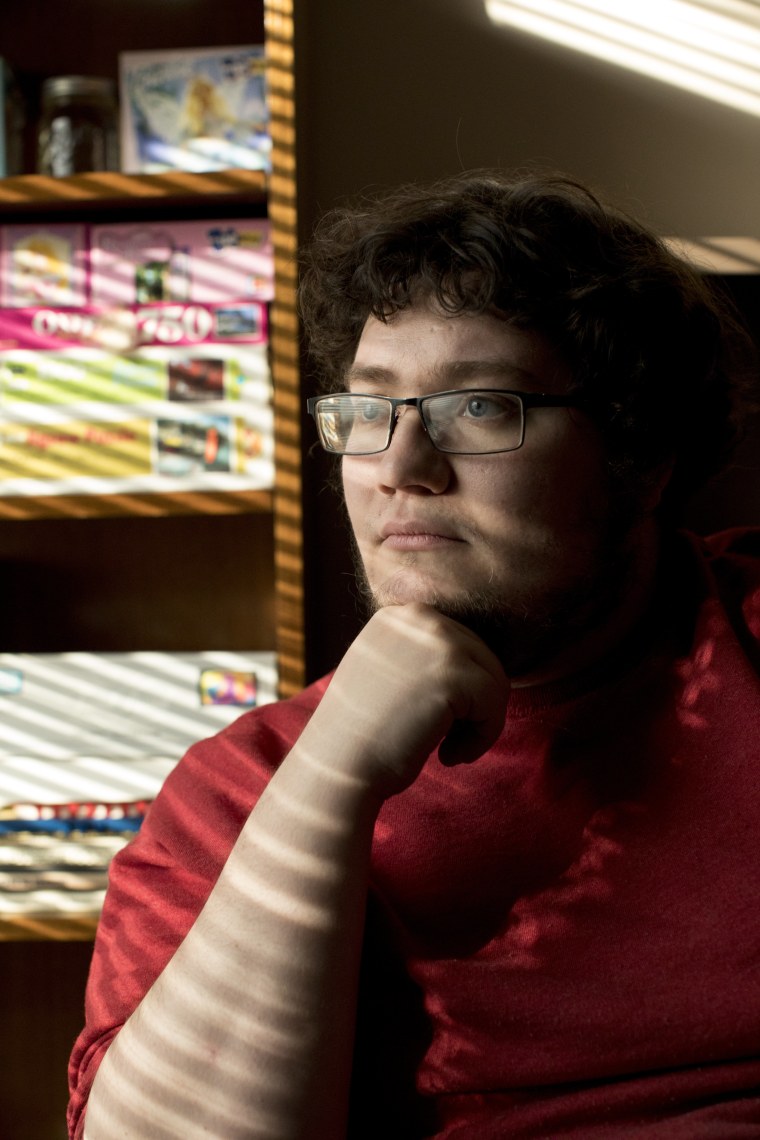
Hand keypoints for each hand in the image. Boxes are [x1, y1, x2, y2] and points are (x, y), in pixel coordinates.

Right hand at [301, 603, 509, 799]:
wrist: (336, 766)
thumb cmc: (362, 734)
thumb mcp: (386, 675)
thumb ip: (423, 659)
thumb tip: (480, 665)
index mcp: (400, 615)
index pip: (459, 644)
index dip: (458, 692)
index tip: (434, 724)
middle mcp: (419, 616)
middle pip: (482, 658)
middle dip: (473, 706)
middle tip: (444, 743)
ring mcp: (437, 641)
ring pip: (494, 679)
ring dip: (481, 722)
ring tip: (449, 750)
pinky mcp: (453, 673)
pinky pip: (496, 703)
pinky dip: (484, 737)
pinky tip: (449, 757)